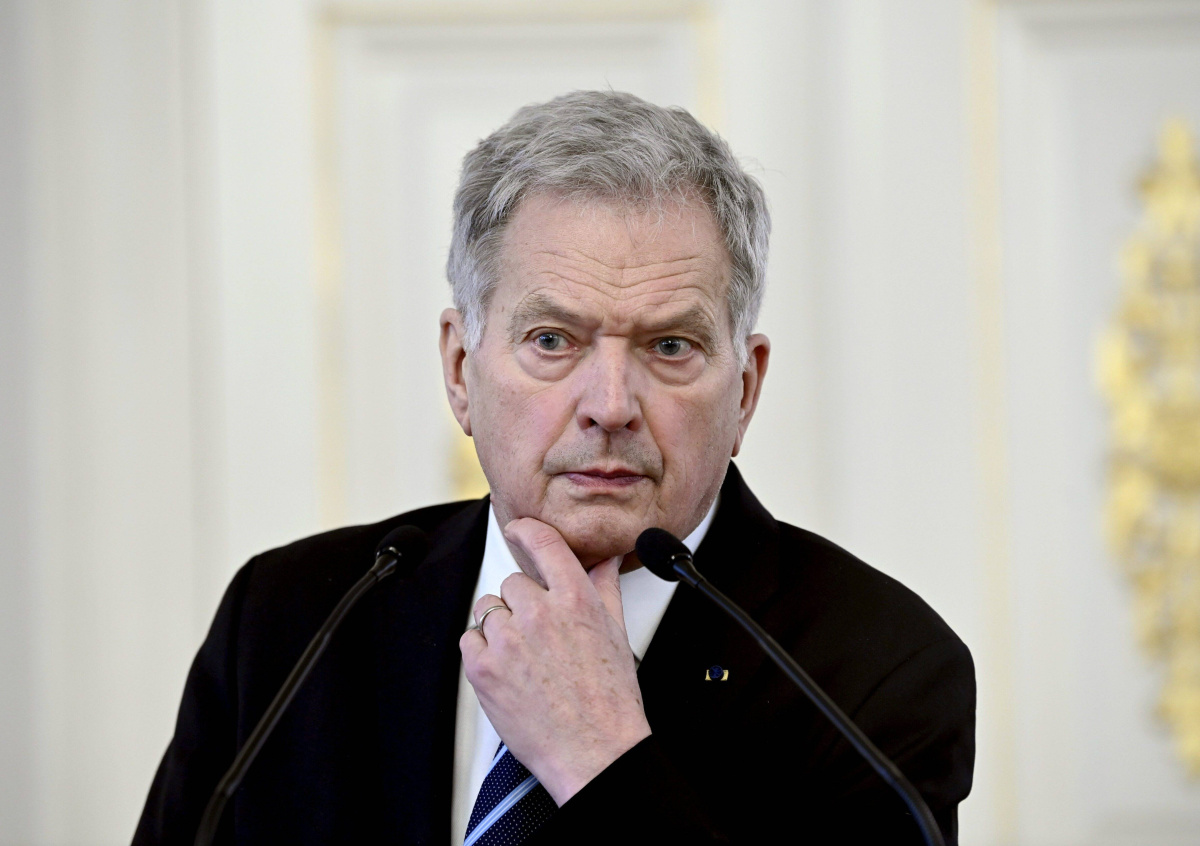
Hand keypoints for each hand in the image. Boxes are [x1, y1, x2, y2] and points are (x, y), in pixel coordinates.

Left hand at [459, 517, 651, 804]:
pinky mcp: (483, 669)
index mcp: (575, 599)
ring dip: (502, 627)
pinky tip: (509, 672)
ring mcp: (508, 641)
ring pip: (489, 610)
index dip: (524, 530)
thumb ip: (605, 587)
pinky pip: (470, 640)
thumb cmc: (610, 699)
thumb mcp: (616, 633)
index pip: (542, 542)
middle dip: (523, 603)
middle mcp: (539, 613)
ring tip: (527, 659)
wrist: (595, 752)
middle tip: (541, 635)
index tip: (517, 530)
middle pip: (513, 583)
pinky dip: (483, 652)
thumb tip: (605, 558)